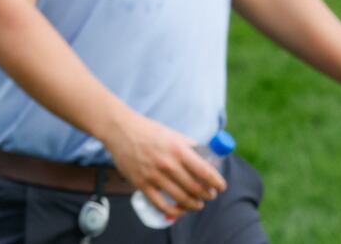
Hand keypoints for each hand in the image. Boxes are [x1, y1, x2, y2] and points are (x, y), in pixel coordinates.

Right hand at [101, 111, 225, 217]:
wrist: (119, 130)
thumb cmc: (148, 131)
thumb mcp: (172, 134)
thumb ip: (189, 146)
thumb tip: (207, 158)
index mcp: (178, 150)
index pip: (205, 172)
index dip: (217, 182)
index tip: (221, 187)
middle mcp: (167, 164)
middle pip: (196, 188)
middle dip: (207, 195)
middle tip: (209, 195)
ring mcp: (154, 175)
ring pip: (182, 199)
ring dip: (194, 205)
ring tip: (197, 203)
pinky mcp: (141, 184)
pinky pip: (161, 205)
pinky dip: (174, 211)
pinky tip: (179, 209)